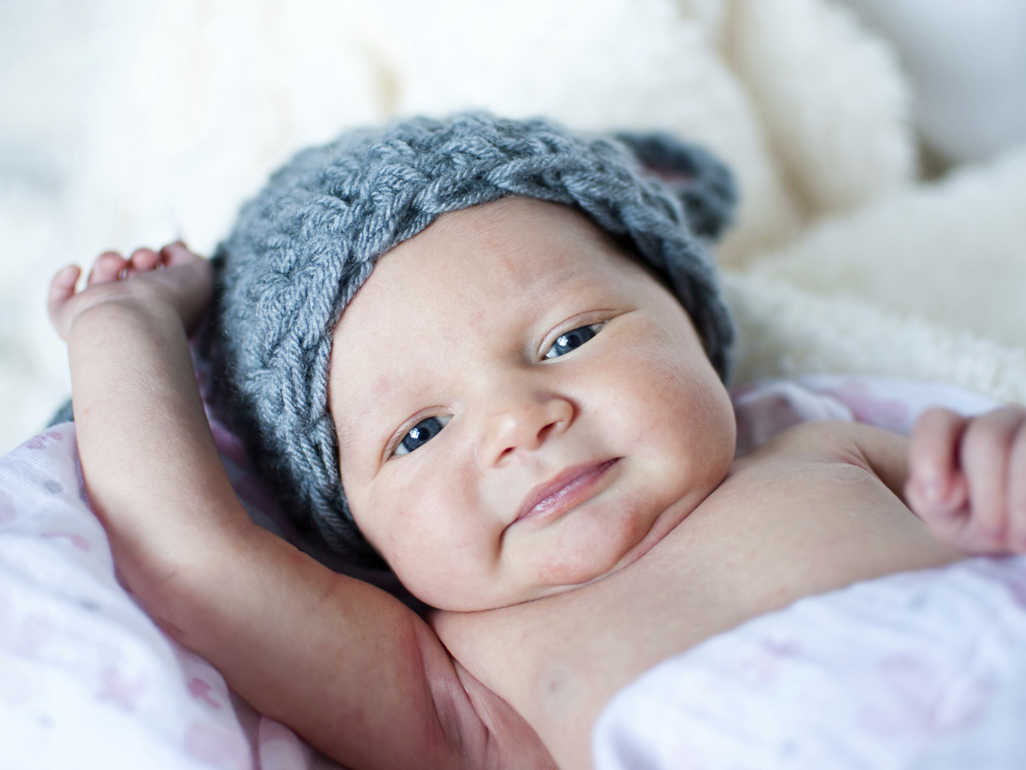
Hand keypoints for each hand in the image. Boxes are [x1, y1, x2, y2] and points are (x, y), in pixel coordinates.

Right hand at [48, 242, 212, 340]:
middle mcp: (131, 312)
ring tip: (122, 265)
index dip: (157, 257)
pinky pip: (59, 301)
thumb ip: (188, 256)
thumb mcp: (198, 272)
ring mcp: (100, 315)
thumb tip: (170, 251)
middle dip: (138, 258)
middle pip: (128, 272)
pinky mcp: (71, 318)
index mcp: (160, 308)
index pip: (154, 277)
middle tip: (144, 262)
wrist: (137, 322)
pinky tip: (76, 270)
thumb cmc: (171, 301)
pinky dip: (63, 281)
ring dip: (109, 260)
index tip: (162, 256)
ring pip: (99, 276)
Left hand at [907, 405, 1025, 553]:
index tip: (939, 500)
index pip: (936, 420)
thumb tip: (946, 492)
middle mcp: (999, 422)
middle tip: (993, 534)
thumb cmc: (986, 526)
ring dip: (1021, 500)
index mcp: (957, 433)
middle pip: (986, 437)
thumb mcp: (951, 522)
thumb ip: (933, 503)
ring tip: (1020, 541)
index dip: (931, 454)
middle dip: (988, 492)